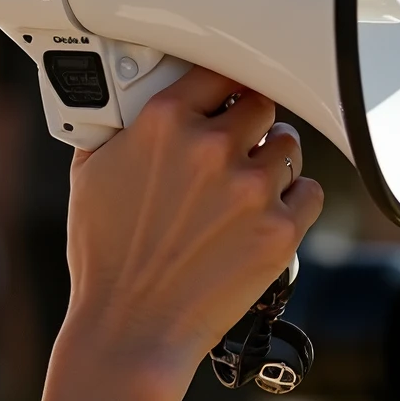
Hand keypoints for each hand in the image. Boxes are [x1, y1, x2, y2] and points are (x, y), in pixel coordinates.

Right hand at [60, 66, 320, 400]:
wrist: (131, 327)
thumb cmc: (106, 258)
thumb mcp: (89, 174)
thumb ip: (118, 128)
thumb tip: (127, 104)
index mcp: (164, 123)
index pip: (215, 74)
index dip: (223, 86)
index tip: (227, 96)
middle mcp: (211, 148)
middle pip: (259, 105)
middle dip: (250, 124)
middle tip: (238, 147)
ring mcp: (251, 188)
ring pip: (289, 146)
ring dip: (274, 161)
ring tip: (251, 187)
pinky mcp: (280, 230)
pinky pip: (310, 191)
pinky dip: (296, 201)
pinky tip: (270, 213)